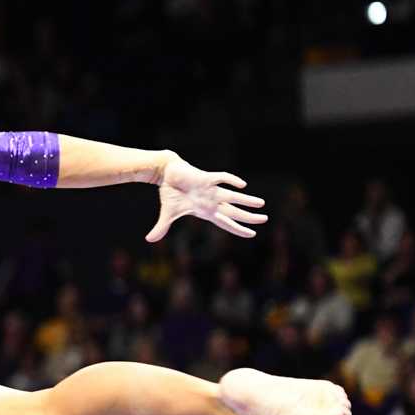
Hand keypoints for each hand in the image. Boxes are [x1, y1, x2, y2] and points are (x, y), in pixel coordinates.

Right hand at [146, 156, 265, 242]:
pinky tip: (242, 185)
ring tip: (261, 204)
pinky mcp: (205, 178)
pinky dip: (231, 181)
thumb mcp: (167, 213)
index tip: (252, 234)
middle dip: (249, 217)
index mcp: (206, 211)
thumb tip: (149, 241)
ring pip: (232, 197)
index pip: (226, 222)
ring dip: (246, 201)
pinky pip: (221, 179)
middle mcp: (211, 201)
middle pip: (234, 211)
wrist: (166, 173)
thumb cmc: (170, 192)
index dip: (238, 229)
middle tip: (265, 219)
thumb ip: (162, 227)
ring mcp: (210, 190)